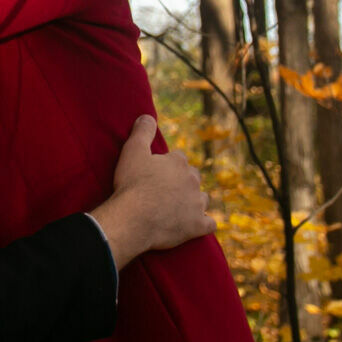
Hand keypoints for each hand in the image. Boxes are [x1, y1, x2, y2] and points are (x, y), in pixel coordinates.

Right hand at [89, 117, 215, 268]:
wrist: (134, 218)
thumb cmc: (131, 184)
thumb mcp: (132, 150)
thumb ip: (142, 131)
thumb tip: (148, 116)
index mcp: (179, 162)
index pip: (179, 158)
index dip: (168, 165)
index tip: (156, 172)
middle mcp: (193, 180)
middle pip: (194, 177)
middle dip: (184, 181)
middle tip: (166, 190)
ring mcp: (197, 204)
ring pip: (203, 199)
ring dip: (194, 201)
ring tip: (179, 208)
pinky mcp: (198, 225)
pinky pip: (210, 224)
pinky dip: (204, 224)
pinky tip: (196, 225)